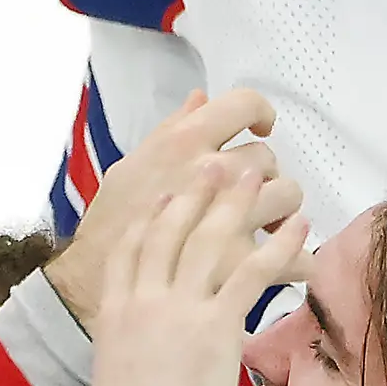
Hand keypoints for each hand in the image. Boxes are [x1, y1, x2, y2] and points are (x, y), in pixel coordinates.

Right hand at [48, 88, 296, 327]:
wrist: (90, 286)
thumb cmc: (107, 224)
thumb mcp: (129, 166)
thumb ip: (169, 130)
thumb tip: (201, 99)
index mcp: (181, 143)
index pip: (242, 105)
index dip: (260, 112)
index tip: (261, 127)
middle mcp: (209, 174)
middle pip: (266, 158)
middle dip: (266, 177)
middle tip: (255, 195)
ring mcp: (224, 219)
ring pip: (284, 199)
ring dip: (284, 213)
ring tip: (273, 228)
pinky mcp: (234, 266)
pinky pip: (286, 257)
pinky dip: (296, 259)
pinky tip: (292, 263)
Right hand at [91, 168, 308, 385]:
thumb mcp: (116, 378)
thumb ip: (130, 350)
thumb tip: (147, 350)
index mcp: (112, 314)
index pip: (126, 249)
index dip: (148, 216)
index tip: (163, 193)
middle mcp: (142, 301)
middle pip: (168, 230)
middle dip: (192, 192)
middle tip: (213, 163)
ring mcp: (178, 309)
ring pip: (209, 239)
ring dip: (236, 202)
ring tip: (255, 175)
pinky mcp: (216, 325)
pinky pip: (252, 272)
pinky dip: (277, 246)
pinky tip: (295, 228)